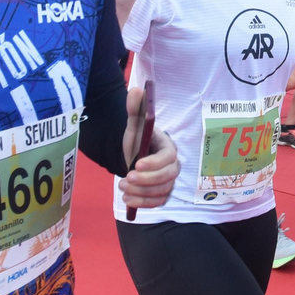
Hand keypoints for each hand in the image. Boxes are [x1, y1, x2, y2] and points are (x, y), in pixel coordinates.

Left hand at [122, 91, 178, 209]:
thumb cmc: (136, 139)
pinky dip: (143, 203)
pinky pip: (158, 202)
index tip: (137, 164)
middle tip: (127, 178)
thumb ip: (135, 108)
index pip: (168, 157)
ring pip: (162, 191)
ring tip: (122, 187)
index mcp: (168, 147)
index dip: (155, 163)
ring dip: (142, 192)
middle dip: (148, 180)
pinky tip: (128, 200)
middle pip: (168, 177)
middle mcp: (172, 166)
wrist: (131, 155)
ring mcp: (168, 181)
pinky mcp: (161, 194)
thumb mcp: (134, 124)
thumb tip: (136, 91)